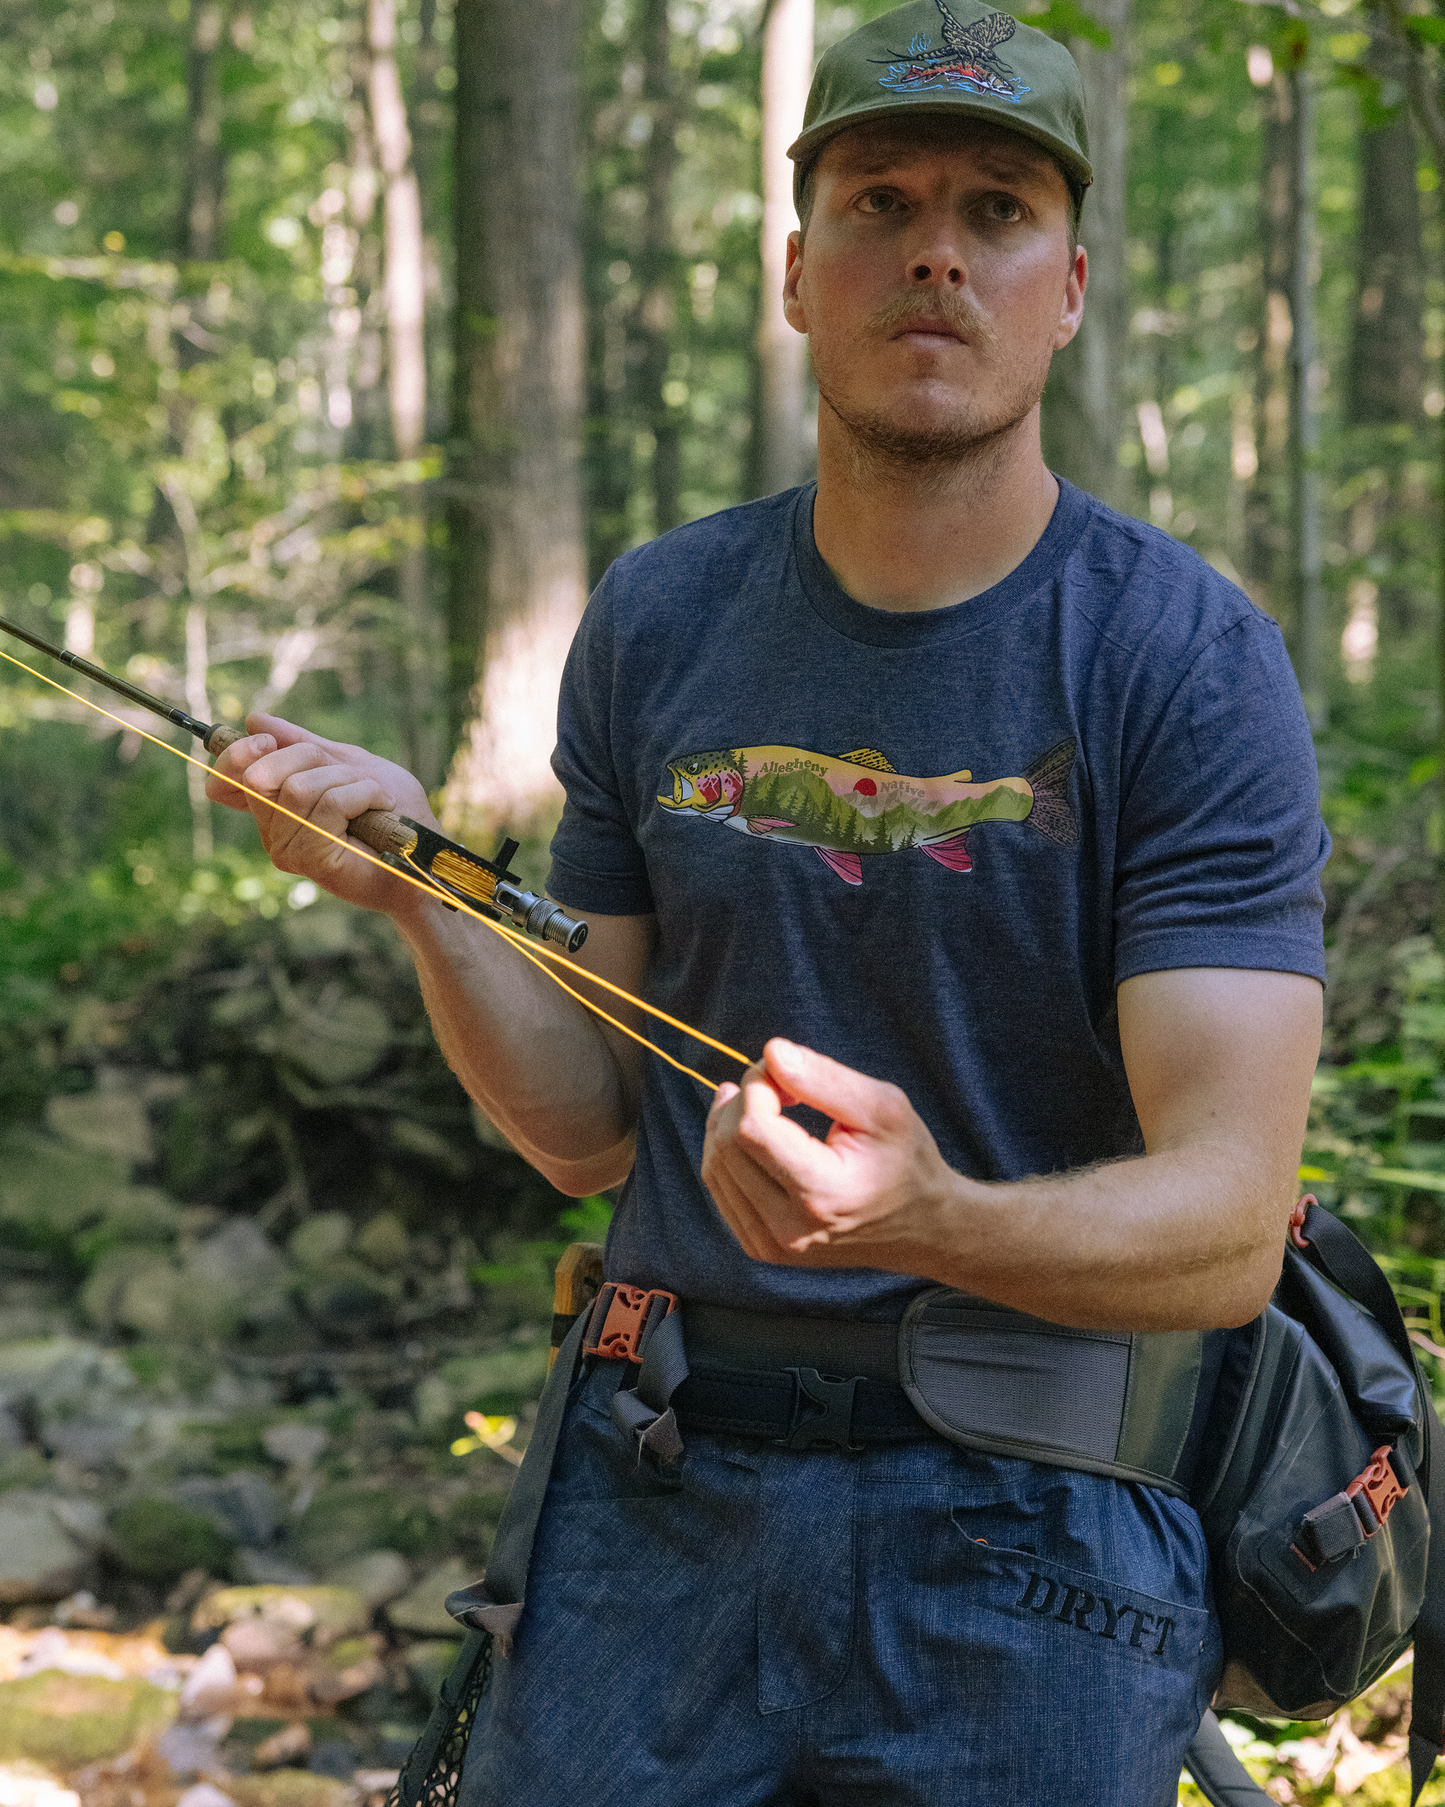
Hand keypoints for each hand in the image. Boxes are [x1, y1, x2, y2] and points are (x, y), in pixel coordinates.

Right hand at [205, 712, 435, 916]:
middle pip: (261, 773)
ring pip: (298, 787)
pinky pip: (328, 804)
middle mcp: (273, 831)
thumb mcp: (346, 763)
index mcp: (275, 807)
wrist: (423, 849)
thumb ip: (303, 744)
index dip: (237, 752)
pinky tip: (380, 808)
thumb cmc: (391, 810)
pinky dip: (363, 795)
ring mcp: (289, 849)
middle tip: (349, 773)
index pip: (227, 780)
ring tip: (372, 797)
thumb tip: (255, 720)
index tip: (266, 740)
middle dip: (310, 757)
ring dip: (347, 780)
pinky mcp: (313, 860)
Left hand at [700, 1038, 960, 1273]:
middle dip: (743, 1100)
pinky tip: (755, 1131)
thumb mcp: (883, 1108)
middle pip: (728, 1146)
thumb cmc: (907, 1160)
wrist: (921, 1228)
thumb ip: (824, 1078)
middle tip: (780, 1082)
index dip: (758, 1087)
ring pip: (715, 1166)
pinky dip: (729, 1151)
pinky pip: (721, 1187)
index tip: (787, 1074)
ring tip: (768, 1101)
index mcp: (823, 1195)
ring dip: (730, 1122)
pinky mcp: (761, 1247)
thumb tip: (770, 1052)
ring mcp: (772, 1246)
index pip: (751, 1130)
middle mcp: (791, 1230)